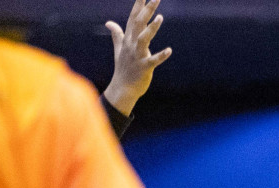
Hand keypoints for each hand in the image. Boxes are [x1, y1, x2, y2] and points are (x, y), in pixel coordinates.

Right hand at [104, 0, 172, 117]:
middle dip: (147, 10)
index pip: (133, 18)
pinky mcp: (144, 68)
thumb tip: (109, 23)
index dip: (138, 5)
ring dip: (151, 28)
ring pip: (144, 39)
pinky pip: (153, 61)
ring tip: (160, 17)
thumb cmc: (123, 68)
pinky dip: (161, 56)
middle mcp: (131, 45)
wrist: (122, 88)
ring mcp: (137, 56)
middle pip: (138, 24)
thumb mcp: (119, 49)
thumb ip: (116, 34)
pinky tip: (169, 50)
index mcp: (128, 39)